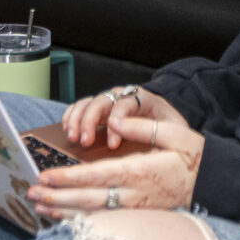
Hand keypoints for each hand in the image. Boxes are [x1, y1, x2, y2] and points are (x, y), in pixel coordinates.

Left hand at [31, 116, 205, 216]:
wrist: (215, 187)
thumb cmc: (195, 159)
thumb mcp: (177, 135)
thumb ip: (145, 129)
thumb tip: (117, 123)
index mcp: (141, 172)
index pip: (97, 176)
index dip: (69, 178)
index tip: (46, 176)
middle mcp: (135, 195)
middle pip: (88, 200)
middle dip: (57, 198)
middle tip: (31, 193)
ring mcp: (135, 210)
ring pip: (93, 215)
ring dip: (63, 212)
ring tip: (39, 208)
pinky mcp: (137, 218)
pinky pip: (103, 223)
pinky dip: (80, 221)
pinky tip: (64, 219)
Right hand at [61, 84, 187, 149]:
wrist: (164, 118)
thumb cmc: (168, 126)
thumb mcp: (172, 130)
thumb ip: (156, 132)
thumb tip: (137, 143)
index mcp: (143, 97)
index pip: (125, 104)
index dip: (117, 123)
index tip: (113, 144)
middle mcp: (122, 95)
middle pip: (101, 101)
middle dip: (90, 121)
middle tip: (85, 141)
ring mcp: (109, 99)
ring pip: (87, 102)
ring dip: (77, 120)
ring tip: (73, 138)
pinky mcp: (98, 107)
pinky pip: (79, 106)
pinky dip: (71, 116)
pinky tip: (67, 129)